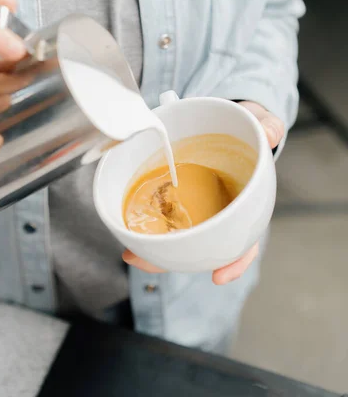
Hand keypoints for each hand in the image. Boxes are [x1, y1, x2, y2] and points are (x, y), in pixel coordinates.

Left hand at [123, 100, 283, 283]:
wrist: (236, 121)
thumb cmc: (252, 131)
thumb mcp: (264, 126)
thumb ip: (268, 129)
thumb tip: (269, 133)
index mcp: (246, 204)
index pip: (246, 241)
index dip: (234, 261)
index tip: (218, 276)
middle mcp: (221, 212)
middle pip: (204, 246)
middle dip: (176, 259)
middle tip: (146, 262)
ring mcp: (199, 206)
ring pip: (180, 235)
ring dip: (155, 249)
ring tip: (131, 253)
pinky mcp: (180, 193)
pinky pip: (164, 211)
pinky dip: (149, 221)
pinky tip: (128, 224)